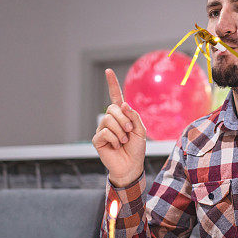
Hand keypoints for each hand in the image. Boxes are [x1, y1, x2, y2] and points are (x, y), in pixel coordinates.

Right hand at [92, 69, 146, 185]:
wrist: (131, 166)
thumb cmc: (136, 148)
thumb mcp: (141, 130)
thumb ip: (134, 116)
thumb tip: (123, 104)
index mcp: (122, 115)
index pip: (115, 97)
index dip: (112, 84)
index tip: (108, 71)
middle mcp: (110, 120)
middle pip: (113, 108)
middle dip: (124, 119)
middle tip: (130, 131)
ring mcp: (102, 129)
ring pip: (108, 119)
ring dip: (121, 131)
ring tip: (124, 141)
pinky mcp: (97, 139)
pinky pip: (105, 132)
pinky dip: (115, 139)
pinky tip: (117, 146)